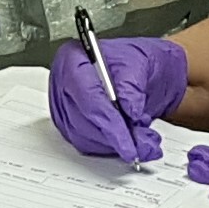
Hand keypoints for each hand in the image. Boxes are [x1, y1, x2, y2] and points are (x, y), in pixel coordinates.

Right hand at [49, 35, 191, 162]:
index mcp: (73, 60)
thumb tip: (130, 110)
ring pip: (85, 137)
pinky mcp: (71, 125)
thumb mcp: (140, 63)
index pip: (86, 95)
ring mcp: (65, 107)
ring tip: (144, 142)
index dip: (107, 120)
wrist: (138, 72)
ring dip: (116, 145)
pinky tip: (131, 143)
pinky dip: (111, 148)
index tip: (126, 140)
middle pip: (82, 120)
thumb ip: (133, 86)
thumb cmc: (134, 61)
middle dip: (115, 137)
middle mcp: (64, 84)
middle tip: (143, 143)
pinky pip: (88, 144)